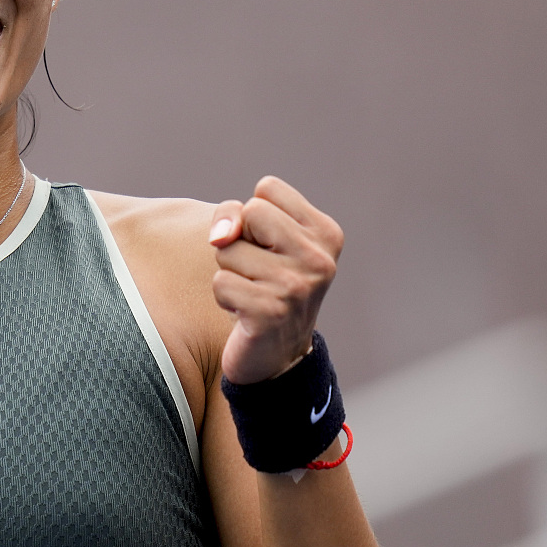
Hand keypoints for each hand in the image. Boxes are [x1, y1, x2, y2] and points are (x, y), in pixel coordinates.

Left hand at [208, 176, 342, 384]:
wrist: (278, 357)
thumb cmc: (264, 287)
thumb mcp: (257, 241)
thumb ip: (235, 216)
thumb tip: (221, 235)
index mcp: (325, 232)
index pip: (267, 189)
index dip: (254, 217)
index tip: (269, 249)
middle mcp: (318, 258)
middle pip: (249, 212)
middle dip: (240, 242)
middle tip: (259, 273)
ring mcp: (297, 286)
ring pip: (228, 249)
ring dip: (230, 273)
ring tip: (252, 293)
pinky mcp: (271, 313)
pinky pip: (221, 283)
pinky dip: (224, 298)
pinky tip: (245, 314)